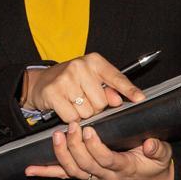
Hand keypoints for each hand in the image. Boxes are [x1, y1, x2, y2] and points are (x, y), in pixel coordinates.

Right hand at [22, 53, 145, 122]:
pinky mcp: (54, 92)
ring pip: (88, 112)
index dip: (129, 90)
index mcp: (94, 61)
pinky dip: (70, 118)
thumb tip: (118, 101)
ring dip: (82, 113)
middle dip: (95, 107)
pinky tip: (65, 107)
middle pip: (102, 102)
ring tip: (73, 102)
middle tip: (84, 99)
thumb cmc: (71, 81)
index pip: (116, 77)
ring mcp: (66, 79)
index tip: (140, 98)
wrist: (40, 81)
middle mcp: (80, 66)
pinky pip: (72, 117)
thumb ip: (109, 88)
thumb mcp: (92, 79)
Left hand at [24, 123, 173, 179]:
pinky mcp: (87, 174)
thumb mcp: (163, 155)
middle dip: (75, 146)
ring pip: (73, 171)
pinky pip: (65, 175)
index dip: (96, 147)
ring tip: (56, 136)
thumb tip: (151, 145)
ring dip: (61, 155)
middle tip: (71, 126)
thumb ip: (158, 149)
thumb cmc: (156, 164)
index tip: (89, 129)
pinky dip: (47, 171)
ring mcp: (94, 176)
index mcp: (124, 167)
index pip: (106, 159)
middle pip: (86, 165)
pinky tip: (31, 169)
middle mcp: (106, 175)